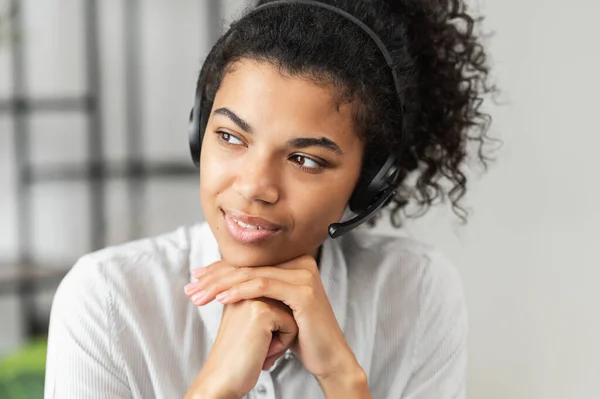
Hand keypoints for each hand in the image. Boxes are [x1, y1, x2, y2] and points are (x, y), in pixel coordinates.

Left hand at [185, 255, 360, 380]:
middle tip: (191, 288)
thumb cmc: (300, 334)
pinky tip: (221, 299)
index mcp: (294, 261)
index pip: (251, 261)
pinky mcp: (303, 290)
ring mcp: (304, 274)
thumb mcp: (274, 306)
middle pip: (249, 266)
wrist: (327, 356)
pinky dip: (239, 291)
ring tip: (200, 296)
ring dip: (221, 285)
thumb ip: (256, 288)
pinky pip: (264, 286)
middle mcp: (301, 262)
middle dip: (215, 277)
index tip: (196, 278)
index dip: (220, 268)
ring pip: (253, 274)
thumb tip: (223, 279)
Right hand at [185, 298, 297, 398]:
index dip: (271, 325)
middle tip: (256, 345)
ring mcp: (252, 299)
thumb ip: (264, 306)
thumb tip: (290, 302)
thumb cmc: (236, 357)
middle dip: (277, 329)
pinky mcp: (262, 312)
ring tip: (259, 348)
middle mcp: (243, 291)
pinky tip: (262, 351)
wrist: (221, 380)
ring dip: (280, 337)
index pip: (275, 298)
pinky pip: (292, 325)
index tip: (252, 339)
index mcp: (238, 290)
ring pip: (291, 313)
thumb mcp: (248, 323)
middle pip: (285, 304)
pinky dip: (282, 344)